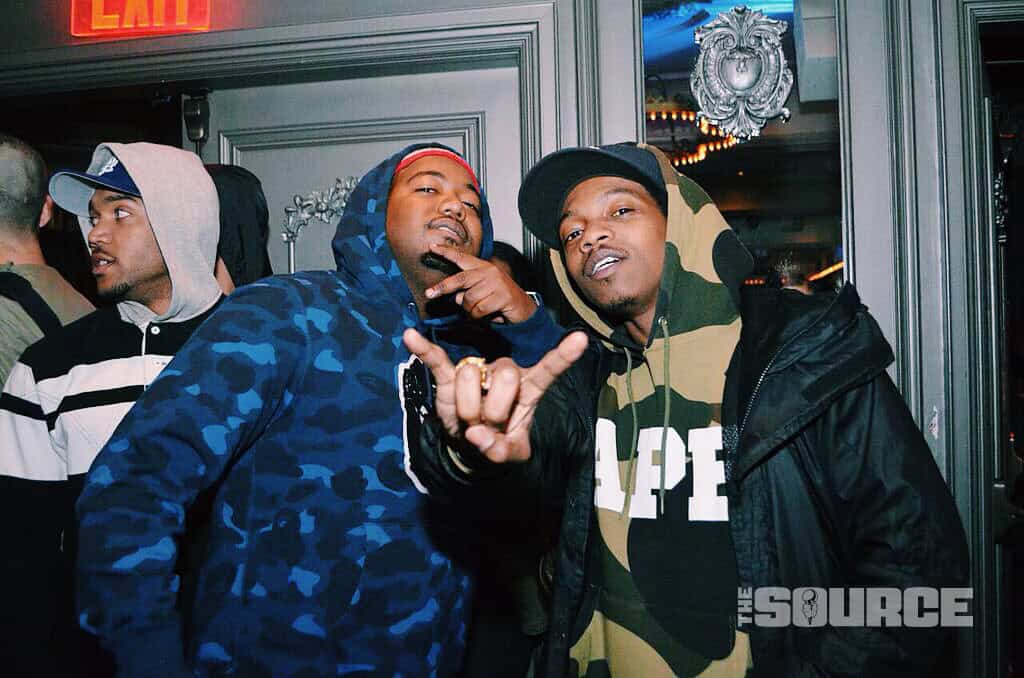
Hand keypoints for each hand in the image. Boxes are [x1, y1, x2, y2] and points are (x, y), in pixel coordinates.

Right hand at [402, 328, 587, 462]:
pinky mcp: (449, 377)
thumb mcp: (510, 455)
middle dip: (494, 411)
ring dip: (468, 410)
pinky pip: (437, 360)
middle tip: (490, 426)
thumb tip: (479, 436)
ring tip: (471, 419)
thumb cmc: (498, 443)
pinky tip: (411, 337)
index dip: (564, 356)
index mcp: (529, 388)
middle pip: (506, 378)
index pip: (549, 369)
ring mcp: (476, 371)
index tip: (581, 339)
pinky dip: (425, 350)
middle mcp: (505, 372)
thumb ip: (502, 451)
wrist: (469, 447)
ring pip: (472, 378)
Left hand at [423, 243, 535, 322]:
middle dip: (443, 287)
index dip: (446, 252)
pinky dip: (478, 316)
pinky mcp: (502, 296)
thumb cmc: (498, 300)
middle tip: (429, 294)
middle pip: (460, 279)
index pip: (462, 257)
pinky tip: (487, 315)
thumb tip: (455, 296)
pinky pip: (479, 310)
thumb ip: (466, 291)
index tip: (431, 247)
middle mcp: (489, 272)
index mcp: (482, 267)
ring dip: (469, 310)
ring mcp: (497, 283)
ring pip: (469, 299)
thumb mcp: (480, 292)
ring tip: (478, 311)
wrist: (523, 309)